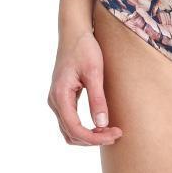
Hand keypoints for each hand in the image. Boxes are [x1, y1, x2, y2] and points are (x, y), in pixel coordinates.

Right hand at [48, 29, 122, 145]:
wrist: (73, 33)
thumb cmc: (84, 48)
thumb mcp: (95, 73)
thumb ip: (97, 99)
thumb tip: (102, 124)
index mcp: (60, 95)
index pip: (75, 129)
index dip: (95, 138)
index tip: (114, 134)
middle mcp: (54, 100)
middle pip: (71, 134)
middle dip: (94, 139)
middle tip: (116, 134)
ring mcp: (56, 101)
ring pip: (69, 132)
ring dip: (88, 137)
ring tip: (110, 132)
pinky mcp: (62, 99)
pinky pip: (70, 123)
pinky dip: (84, 130)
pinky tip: (100, 126)